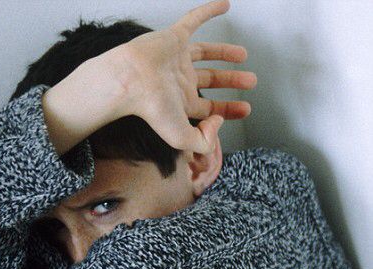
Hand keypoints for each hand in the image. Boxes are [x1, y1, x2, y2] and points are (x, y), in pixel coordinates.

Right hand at [117, 0, 256, 155]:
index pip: (210, 108)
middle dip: (232, 81)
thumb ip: (203, 141)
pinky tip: (225, 5)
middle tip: (250, 81)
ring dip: (225, 53)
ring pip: (206, 53)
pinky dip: (209, 11)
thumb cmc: (152, 109)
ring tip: (243, 56)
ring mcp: (176, 58)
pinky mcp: (174, 37)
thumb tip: (218, 122)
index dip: (229, 109)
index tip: (245, 109)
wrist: (132, 81)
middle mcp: (179, 81)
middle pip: (211, 81)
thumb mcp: (182, 137)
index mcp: (181, 104)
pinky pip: (194, 20)